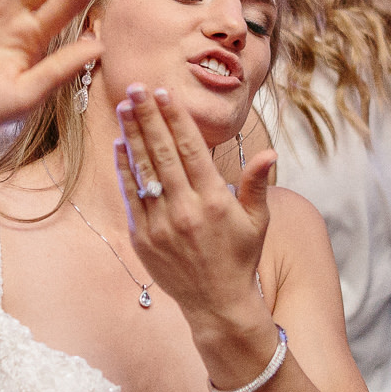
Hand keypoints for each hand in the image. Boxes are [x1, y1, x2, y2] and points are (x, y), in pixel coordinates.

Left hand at [114, 84, 278, 327]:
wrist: (216, 305)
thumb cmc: (240, 258)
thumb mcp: (257, 221)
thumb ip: (257, 183)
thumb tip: (270, 152)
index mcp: (215, 201)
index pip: (191, 149)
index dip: (175, 118)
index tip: (164, 92)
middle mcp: (185, 210)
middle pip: (162, 152)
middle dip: (147, 116)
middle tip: (135, 86)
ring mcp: (160, 224)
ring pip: (143, 170)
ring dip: (131, 135)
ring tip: (124, 106)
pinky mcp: (142, 238)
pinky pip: (130, 195)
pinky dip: (124, 168)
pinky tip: (120, 144)